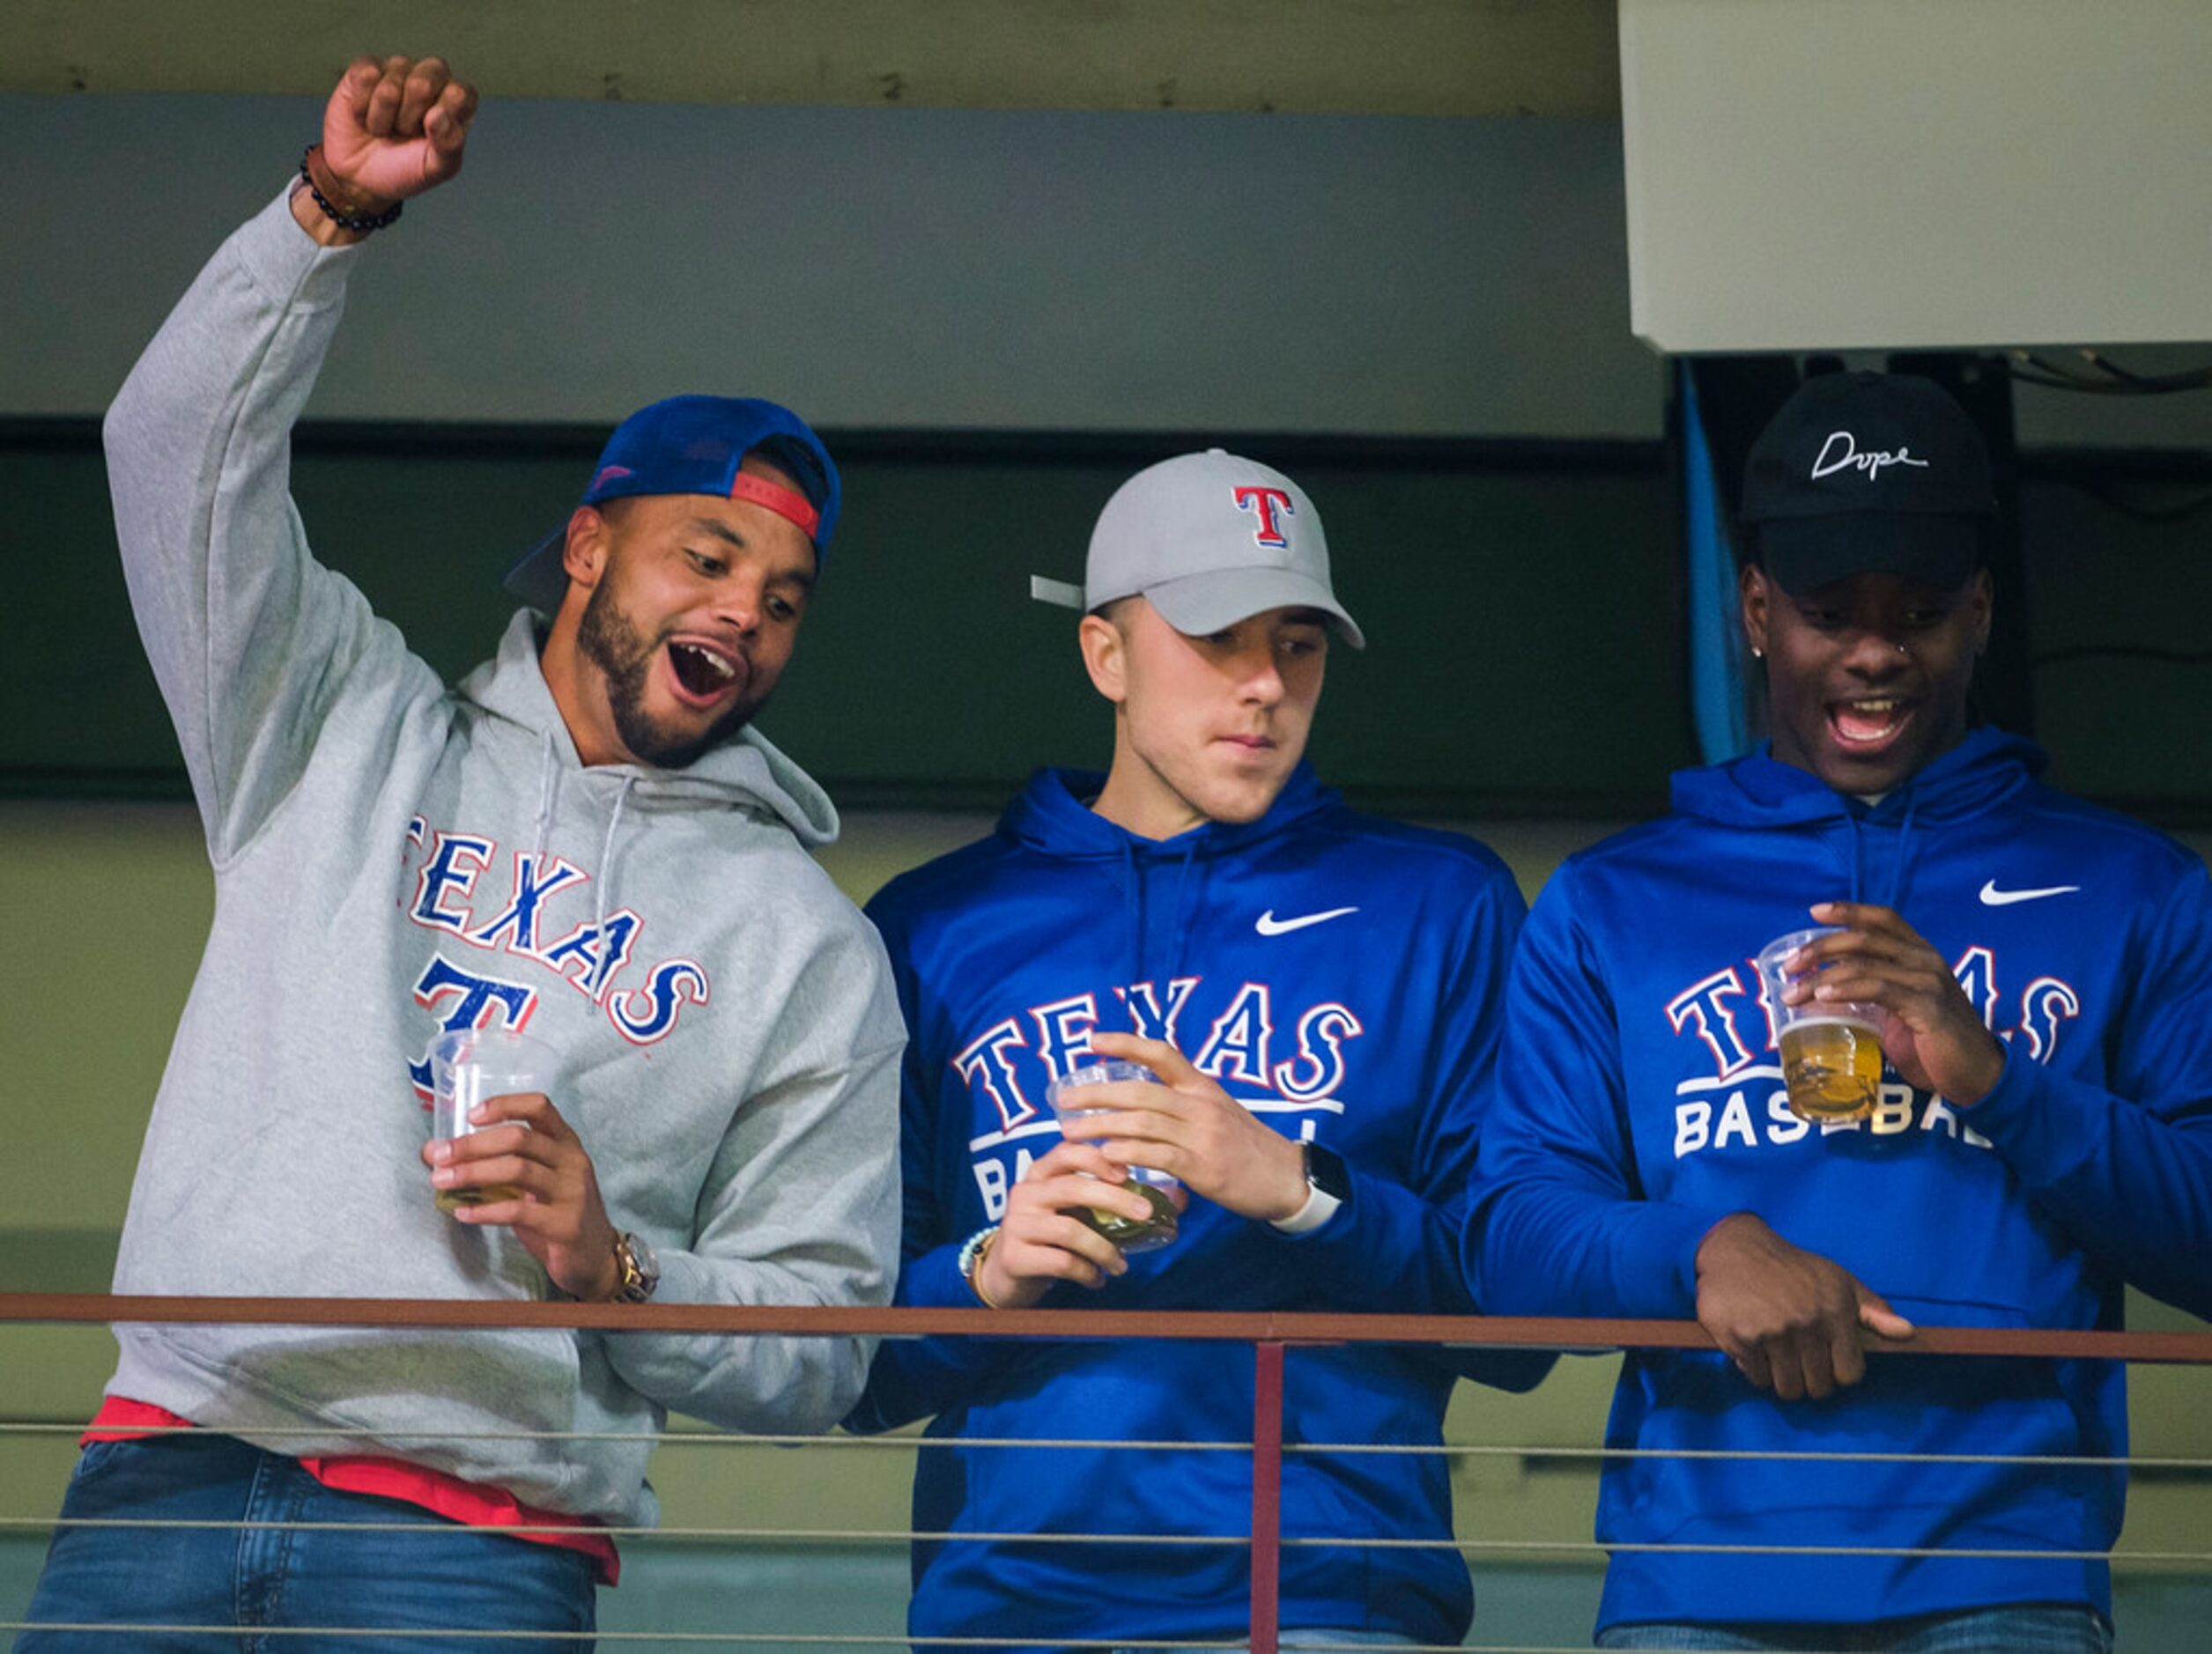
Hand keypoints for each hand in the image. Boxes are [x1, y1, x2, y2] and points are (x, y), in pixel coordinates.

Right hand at [296, 55, 476, 241]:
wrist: (360, 177)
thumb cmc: (405, 169)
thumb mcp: (435, 168)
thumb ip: (449, 145)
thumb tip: (438, 115)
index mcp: (456, 100)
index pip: (460, 93)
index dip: (441, 118)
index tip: (431, 137)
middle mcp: (431, 78)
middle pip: (422, 84)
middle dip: (408, 120)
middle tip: (404, 133)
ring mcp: (398, 69)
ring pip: (390, 86)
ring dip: (382, 119)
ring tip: (385, 128)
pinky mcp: (366, 67)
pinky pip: (366, 76)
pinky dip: (362, 107)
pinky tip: (365, 116)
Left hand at [422, 1089, 622, 1300]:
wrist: (594, 1256)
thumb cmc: (554, 1212)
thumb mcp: (529, 1183)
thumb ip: (489, 1164)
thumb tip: (432, 1152)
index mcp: (565, 1142)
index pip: (539, 1107)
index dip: (505, 1105)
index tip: (470, 1115)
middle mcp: (572, 1160)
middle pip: (519, 1138)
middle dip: (473, 1144)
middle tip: (439, 1156)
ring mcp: (572, 1191)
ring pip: (517, 1170)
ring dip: (472, 1173)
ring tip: (441, 1181)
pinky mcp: (565, 1224)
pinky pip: (518, 1211)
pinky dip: (484, 1210)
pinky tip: (462, 1212)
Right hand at [973, 1141, 1174, 1308]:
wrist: (1005, 1275)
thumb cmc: (1050, 1236)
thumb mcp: (1075, 1211)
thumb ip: (1112, 1199)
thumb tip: (1178, 1198)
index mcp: (1040, 1173)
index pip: (1068, 1151)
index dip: (1098, 1158)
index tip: (1127, 1173)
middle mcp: (1025, 1192)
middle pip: (1074, 1187)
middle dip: (1115, 1200)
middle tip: (1146, 1214)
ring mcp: (1017, 1224)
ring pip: (1070, 1229)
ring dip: (1104, 1249)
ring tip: (1121, 1265)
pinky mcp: (1015, 1256)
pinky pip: (1061, 1261)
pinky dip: (1087, 1272)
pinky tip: (1098, 1280)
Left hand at [1075, 1031, 1307, 1220]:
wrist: (1286, 1176)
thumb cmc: (1246, 1145)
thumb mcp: (1217, 1112)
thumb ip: (1182, 1105)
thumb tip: (1138, 1105)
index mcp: (1202, 1086)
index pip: (1162, 1053)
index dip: (1126, 1043)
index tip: (1093, 1040)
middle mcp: (1200, 1105)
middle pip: (1140, 1090)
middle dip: (1097, 1093)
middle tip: (1063, 1099)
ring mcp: (1203, 1136)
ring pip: (1143, 1123)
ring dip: (1102, 1126)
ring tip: (1071, 1133)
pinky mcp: (1204, 1168)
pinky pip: (1160, 1156)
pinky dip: (1130, 1153)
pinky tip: (1107, 1155)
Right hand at [1694, 1212, 1913, 1399]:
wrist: (1737, 1248)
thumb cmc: (1794, 1268)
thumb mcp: (1838, 1281)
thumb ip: (1874, 1311)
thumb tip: (1908, 1333)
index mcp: (1835, 1313)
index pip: (1849, 1375)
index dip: (1838, 1372)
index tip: (1826, 1359)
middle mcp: (1805, 1325)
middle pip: (1818, 1387)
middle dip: (1810, 1379)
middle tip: (1798, 1358)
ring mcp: (1771, 1333)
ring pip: (1788, 1388)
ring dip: (1783, 1378)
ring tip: (1777, 1355)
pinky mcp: (1740, 1338)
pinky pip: (1757, 1378)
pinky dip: (1756, 1369)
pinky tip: (1754, 1347)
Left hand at [1795, 903, 2006, 1103]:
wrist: (1978, 1074)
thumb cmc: (1934, 1044)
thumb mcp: (1899, 1010)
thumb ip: (1872, 994)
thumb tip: (1821, 994)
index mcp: (1921, 954)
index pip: (1884, 919)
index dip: (1849, 911)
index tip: (1814, 912)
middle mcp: (1926, 960)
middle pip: (1864, 939)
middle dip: (1820, 948)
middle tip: (1789, 965)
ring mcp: (1928, 981)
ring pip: (1863, 964)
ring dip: (1821, 976)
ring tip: (1793, 992)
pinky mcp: (1927, 1006)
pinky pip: (1878, 989)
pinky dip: (1845, 990)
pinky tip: (1823, 997)